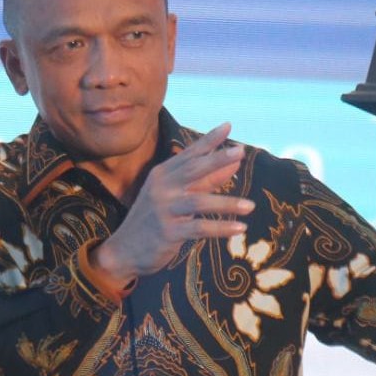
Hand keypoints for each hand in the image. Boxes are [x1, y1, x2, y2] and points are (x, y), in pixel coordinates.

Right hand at [91, 123, 253, 286]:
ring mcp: (164, 209)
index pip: (189, 154)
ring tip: (251, 206)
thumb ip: (205, 181)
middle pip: (192, 170)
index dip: (209, 140)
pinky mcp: (168, 232)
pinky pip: (198, 228)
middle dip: (217, 159)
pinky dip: (221, 228)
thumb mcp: (177, 196)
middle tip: (240, 151)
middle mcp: (162, 187)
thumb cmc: (154, 220)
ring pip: (199, 202)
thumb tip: (233, 164)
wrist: (124, 251)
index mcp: (163, 175)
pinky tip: (240, 228)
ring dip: (227, 204)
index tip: (227, 125)